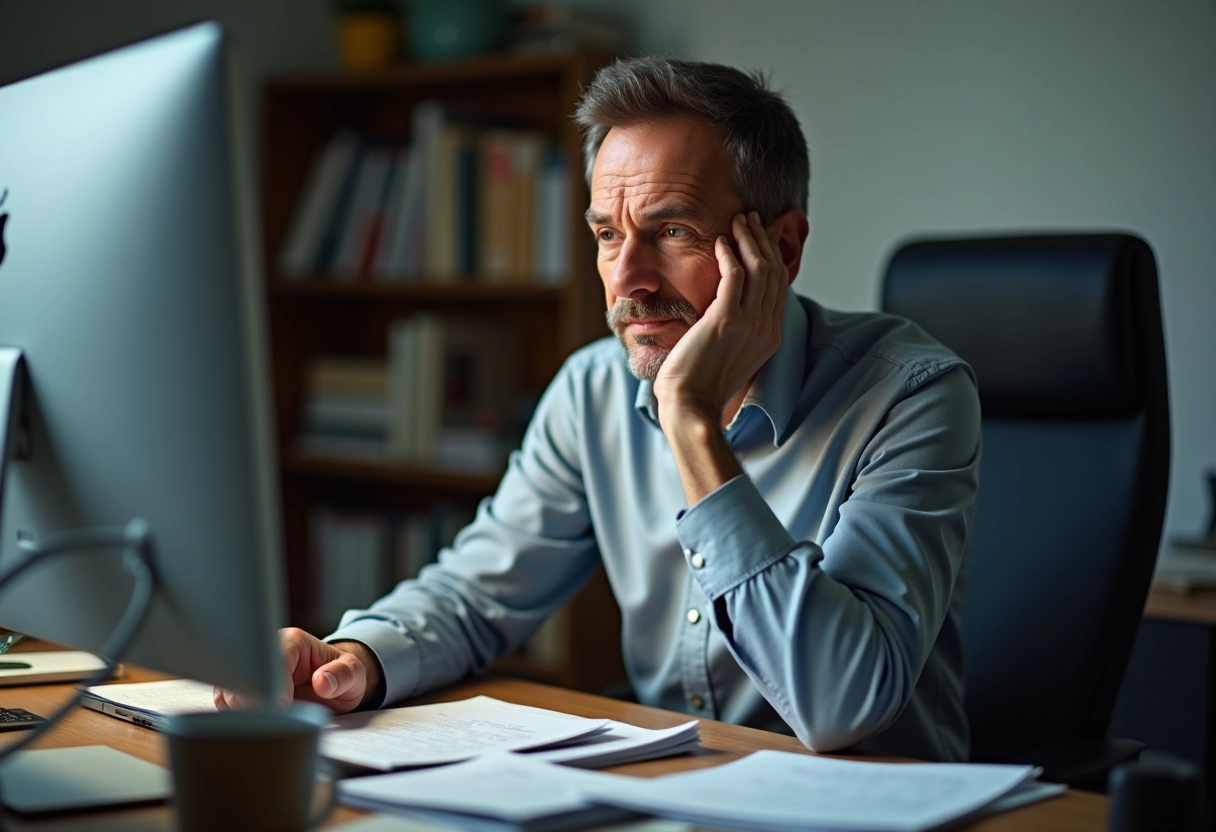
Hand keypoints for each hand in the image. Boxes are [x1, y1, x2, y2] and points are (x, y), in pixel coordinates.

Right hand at [213, 627, 381, 713]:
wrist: (334, 684)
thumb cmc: (342, 676)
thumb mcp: (354, 674)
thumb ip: (342, 676)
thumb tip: (322, 681)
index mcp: (292, 642)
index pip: (270, 661)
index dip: (273, 688)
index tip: (284, 708)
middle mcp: (266, 652)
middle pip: (242, 676)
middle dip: (255, 703)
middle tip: (272, 721)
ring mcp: (251, 670)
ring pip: (228, 691)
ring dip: (242, 713)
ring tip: (264, 725)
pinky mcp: (242, 690)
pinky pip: (226, 705)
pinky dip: (235, 718)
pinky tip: (253, 727)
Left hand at [653, 211, 787, 428]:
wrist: (690, 406)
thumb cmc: (699, 386)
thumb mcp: (729, 355)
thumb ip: (736, 331)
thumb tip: (726, 312)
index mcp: (771, 337)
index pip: (779, 286)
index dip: (771, 256)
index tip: (759, 236)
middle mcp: (766, 328)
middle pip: (774, 271)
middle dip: (763, 240)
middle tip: (750, 219)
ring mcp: (750, 324)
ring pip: (759, 268)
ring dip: (748, 239)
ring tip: (738, 221)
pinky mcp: (727, 320)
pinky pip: (734, 275)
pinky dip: (729, 253)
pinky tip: (720, 241)